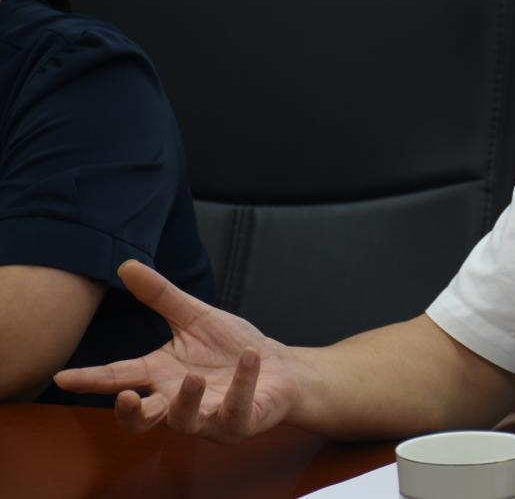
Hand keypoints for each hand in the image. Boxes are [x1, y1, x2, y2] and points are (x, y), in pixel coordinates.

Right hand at [53, 260, 298, 442]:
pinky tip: (249, 357)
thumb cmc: (230, 347)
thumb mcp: (196, 317)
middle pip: (142, 419)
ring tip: (193, 377)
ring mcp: (206, 416)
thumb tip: (127, 265)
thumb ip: (161, 296)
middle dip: (131, 413)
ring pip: (184, 421)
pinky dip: (242, 383)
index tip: (63, 378)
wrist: (279, 369)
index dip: (91, 379)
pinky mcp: (238, 422)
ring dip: (186, 401)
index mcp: (161, 374)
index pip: (119, 377)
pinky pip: (236, 409)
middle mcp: (177, 401)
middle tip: (126, 397)